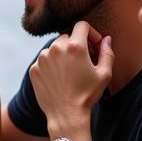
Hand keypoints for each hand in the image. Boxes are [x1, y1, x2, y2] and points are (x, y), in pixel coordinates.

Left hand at [30, 21, 113, 138]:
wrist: (66, 115)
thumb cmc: (87, 95)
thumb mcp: (104, 74)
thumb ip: (107, 53)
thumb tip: (106, 39)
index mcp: (75, 46)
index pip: (82, 25)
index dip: (91, 33)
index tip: (94, 46)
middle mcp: (55, 48)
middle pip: (68, 36)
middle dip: (77, 45)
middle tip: (84, 61)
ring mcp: (42, 58)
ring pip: (54, 48)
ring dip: (63, 54)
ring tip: (71, 71)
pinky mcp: (34, 69)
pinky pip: (44, 60)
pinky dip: (52, 65)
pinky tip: (60, 79)